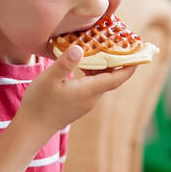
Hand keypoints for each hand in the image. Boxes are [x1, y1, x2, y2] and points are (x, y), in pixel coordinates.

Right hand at [15, 44, 136, 140]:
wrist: (31, 128)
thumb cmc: (39, 103)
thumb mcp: (49, 79)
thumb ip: (65, 62)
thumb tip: (79, 48)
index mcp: (89, 91)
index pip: (117, 78)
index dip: (129, 66)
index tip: (139, 53)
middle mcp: (92, 98)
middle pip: (111, 78)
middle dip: (117, 61)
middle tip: (119, 43)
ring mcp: (86, 103)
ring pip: (101, 82)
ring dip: (103, 67)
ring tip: (101, 48)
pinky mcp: (78, 104)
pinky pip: (92, 86)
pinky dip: (93, 73)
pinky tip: (83, 63)